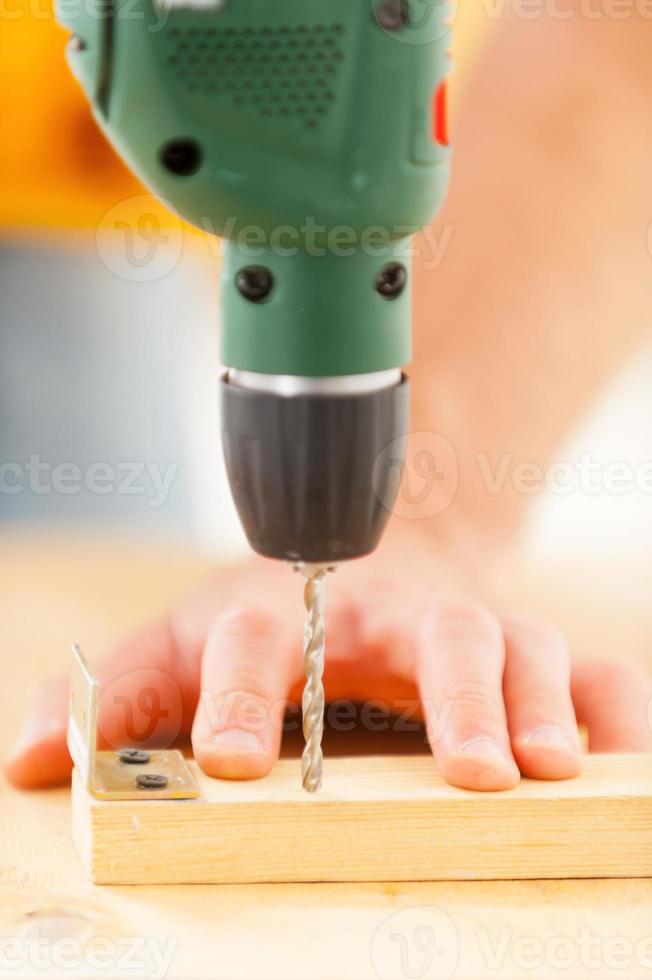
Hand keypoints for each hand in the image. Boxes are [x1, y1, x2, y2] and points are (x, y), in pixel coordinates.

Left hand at [6, 526, 650, 790]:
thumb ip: (115, 701)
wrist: (371, 559)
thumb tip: (29, 760)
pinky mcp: (522, 646)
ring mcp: (465, 623)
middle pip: (430, 632)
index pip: (263, 643)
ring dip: (536, 699)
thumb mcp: (180, 650)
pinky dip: (612, 708)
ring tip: (548, 767)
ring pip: (515, 641)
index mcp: (287, 613)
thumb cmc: (271, 621)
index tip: (239, 763)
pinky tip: (617, 755)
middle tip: (472, 771)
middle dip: (452, 696)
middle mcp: (387, 613)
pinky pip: (589, 668)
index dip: (246, 696)